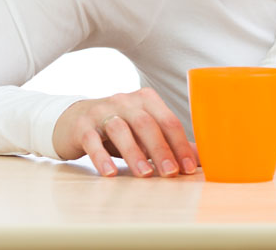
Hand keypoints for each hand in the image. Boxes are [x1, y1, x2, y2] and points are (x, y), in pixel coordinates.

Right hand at [52, 88, 197, 177]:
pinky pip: (93, 140)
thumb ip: (170, 143)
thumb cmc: (118, 128)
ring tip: (145, 175)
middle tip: (170, 173)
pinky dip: (102, 157)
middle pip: (147, 124)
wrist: (73, 120)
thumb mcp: (144, 132)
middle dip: (161, 149)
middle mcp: (125, 100)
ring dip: (135, 153)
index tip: (189, 168)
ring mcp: (102, 111)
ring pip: (121, 130)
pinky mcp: (82, 126)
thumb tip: (202, 161)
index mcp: (147, 99)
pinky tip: (110, 173)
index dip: (180, 145)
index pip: (168, 121)